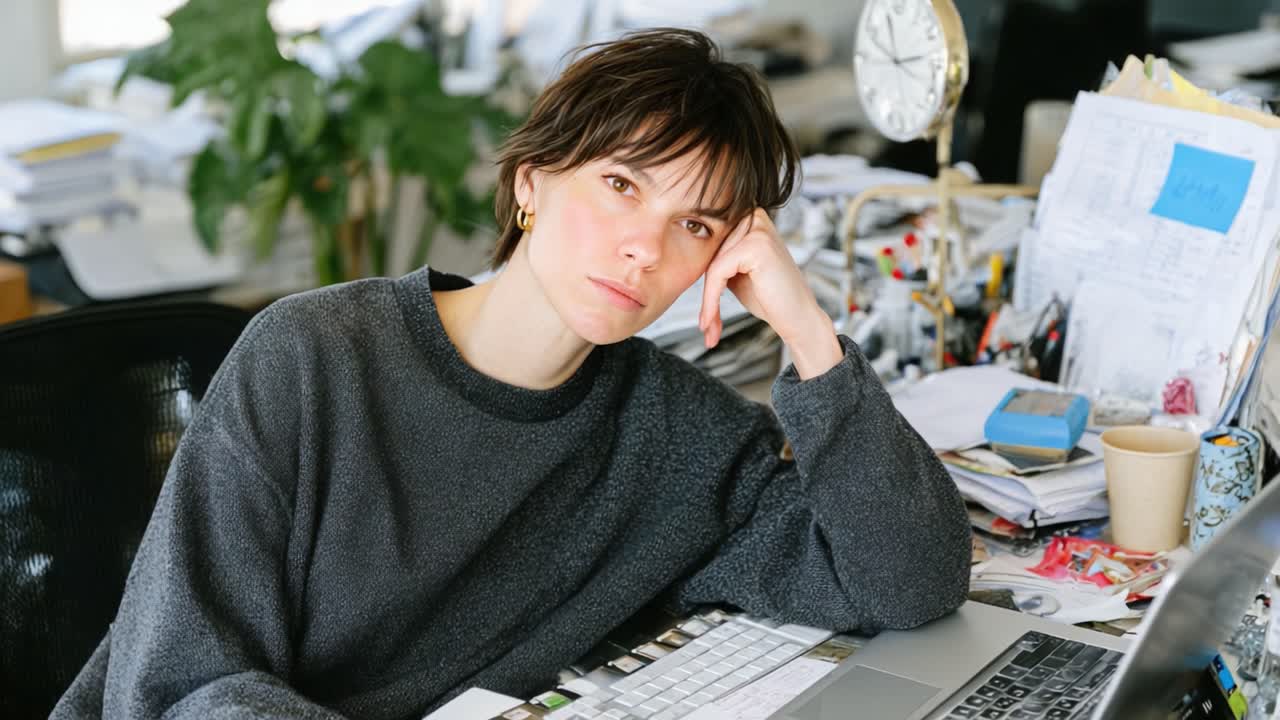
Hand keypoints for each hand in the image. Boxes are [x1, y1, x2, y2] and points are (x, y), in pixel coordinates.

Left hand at [697, 209, 842, 379]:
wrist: (798, 318)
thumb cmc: (769, 296)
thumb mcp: (736, 270)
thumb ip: (717, 256)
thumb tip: (682, 247)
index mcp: (750, 216)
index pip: (710, 242)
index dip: (702, 274)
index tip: (699, 308)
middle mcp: (755, 215)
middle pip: (709, 252)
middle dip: (706, 291)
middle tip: (705, 325)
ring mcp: (757, 228)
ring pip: (711, 264)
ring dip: (707, 301)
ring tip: (708, 328)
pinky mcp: (755, 245)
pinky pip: (717, 272)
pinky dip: (711, 300)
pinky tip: (711, 322)